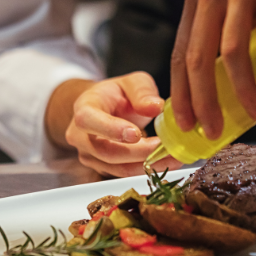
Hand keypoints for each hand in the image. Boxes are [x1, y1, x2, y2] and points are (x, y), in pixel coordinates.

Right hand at [47, 72, 181, 176]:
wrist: (103, 109)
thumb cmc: (116, 94)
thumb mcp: (132, 83)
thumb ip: (143, 92)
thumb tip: (156, 107)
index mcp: (84, 109)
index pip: (89, 121)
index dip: (111, 129)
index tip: (136, 134)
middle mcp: (81, 136)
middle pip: (106, 151)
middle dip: (139, 153)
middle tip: (167, 148)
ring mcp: (89, 155)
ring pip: (118, 168)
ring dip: (148, 165)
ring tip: (175, 157)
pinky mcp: (102, 168)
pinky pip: (125, 172)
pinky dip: (147, 168)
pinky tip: (167, 161)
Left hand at [170, 0, 255, 138]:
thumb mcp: (237, 5)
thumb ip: (225, 37)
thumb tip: (219, 97)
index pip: (181, 54)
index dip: (182, 94)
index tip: (187, 126)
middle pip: (201, 57)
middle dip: (205, 102)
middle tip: (215, 131)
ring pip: (232, 51)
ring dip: (242, 91)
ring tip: (255, 114)